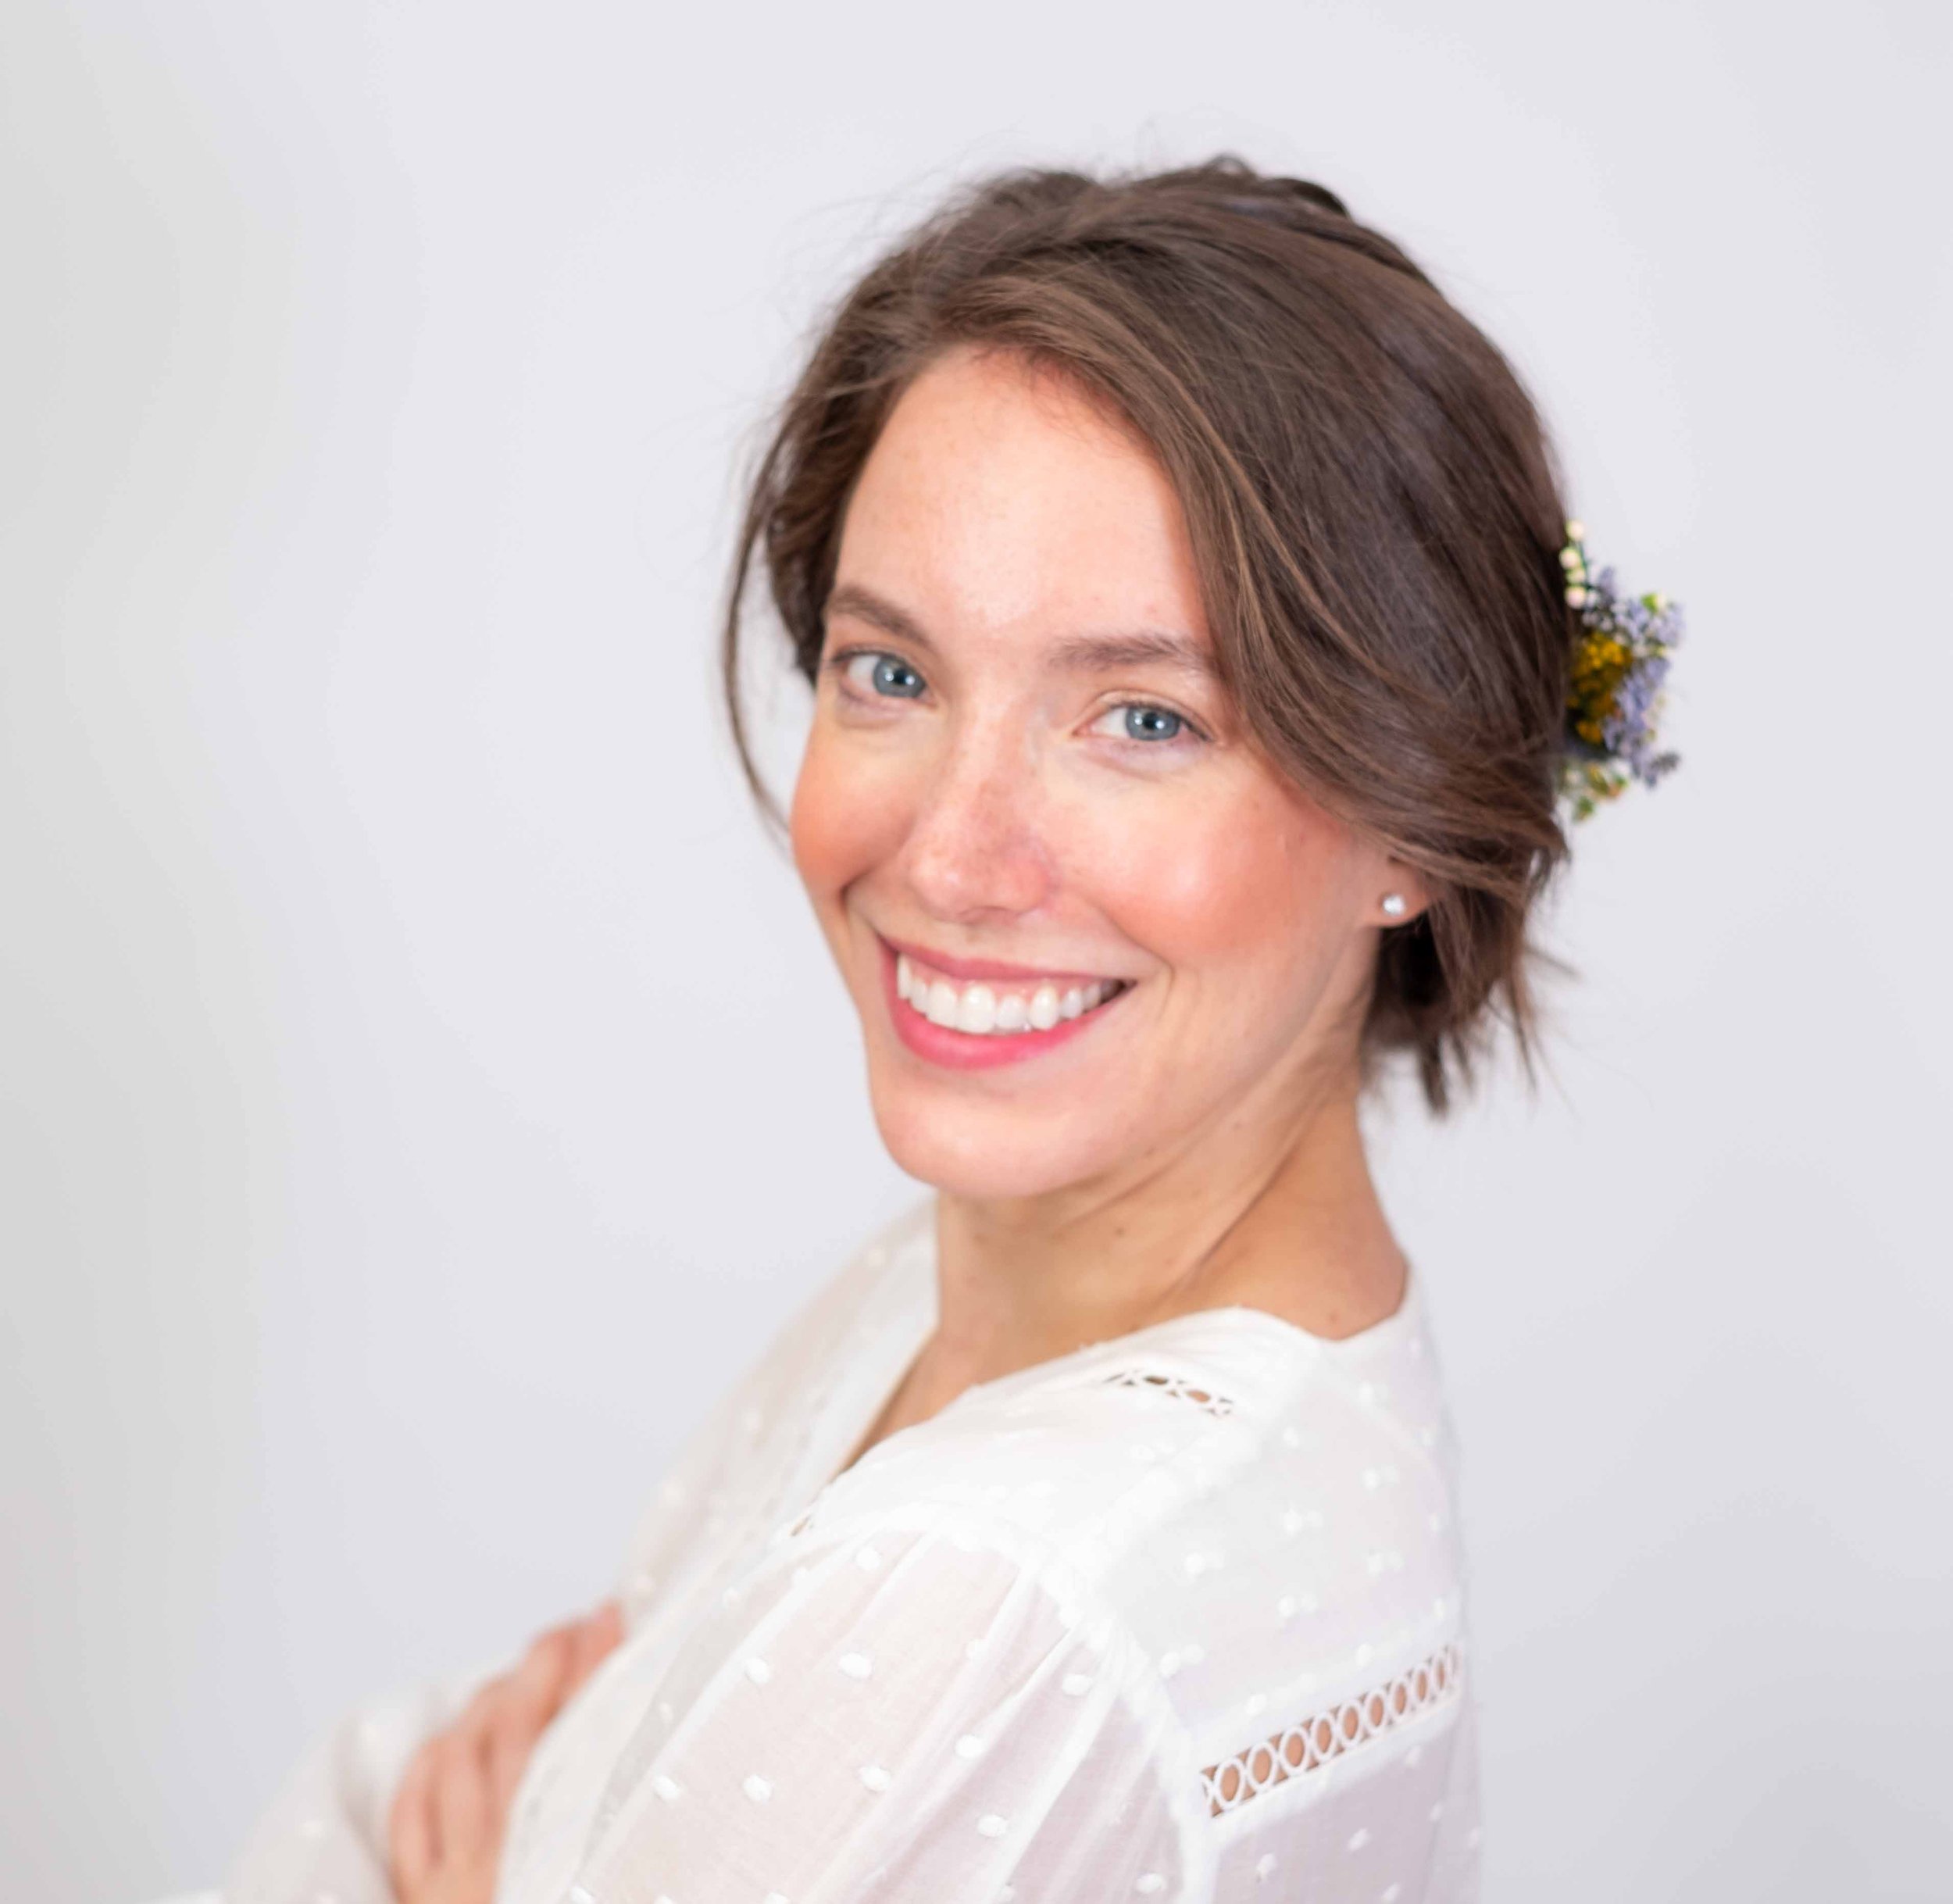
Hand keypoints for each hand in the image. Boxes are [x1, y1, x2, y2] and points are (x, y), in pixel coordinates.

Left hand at [388, 1600, 623, 1903]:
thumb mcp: (621, 1874)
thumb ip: (632, 1799)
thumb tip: (687, 1750)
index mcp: (571, 1849)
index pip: (588, 1725)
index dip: (598, 1658)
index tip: (610, 1615)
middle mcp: (509, 1854)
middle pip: (520, 1725)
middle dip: (544, 1662)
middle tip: (569, 1631)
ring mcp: (459, 1876)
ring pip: (462, 1755)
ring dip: (491, 1701)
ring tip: (519, 1678)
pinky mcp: (423, 1899)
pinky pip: (413, 1811)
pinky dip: (431, 1766)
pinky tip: (450, 1744)